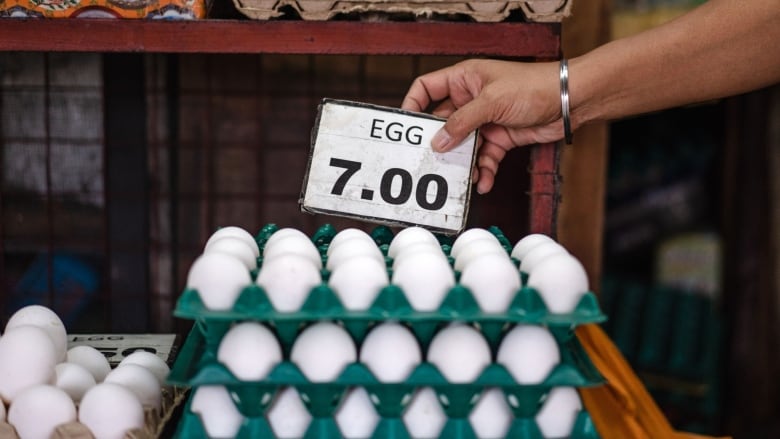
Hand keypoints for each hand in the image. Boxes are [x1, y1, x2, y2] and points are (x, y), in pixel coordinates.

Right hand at [401, 59, 563, 193]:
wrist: (569, 101)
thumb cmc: (533, 87)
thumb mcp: (491, 102)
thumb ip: (462, 122)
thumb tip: (438, 141)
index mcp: (464, 79)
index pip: (426, 88)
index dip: (413, 105)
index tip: (406, 128)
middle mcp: (470, 99)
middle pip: (443, 123)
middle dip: (438, 143)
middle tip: (428, 161)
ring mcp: (485, 120)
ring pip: (463, 145)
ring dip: (462, 163)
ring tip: (459, 178)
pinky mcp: (500, 138)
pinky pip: (484, 158)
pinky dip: (483, 171)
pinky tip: (484, 182)